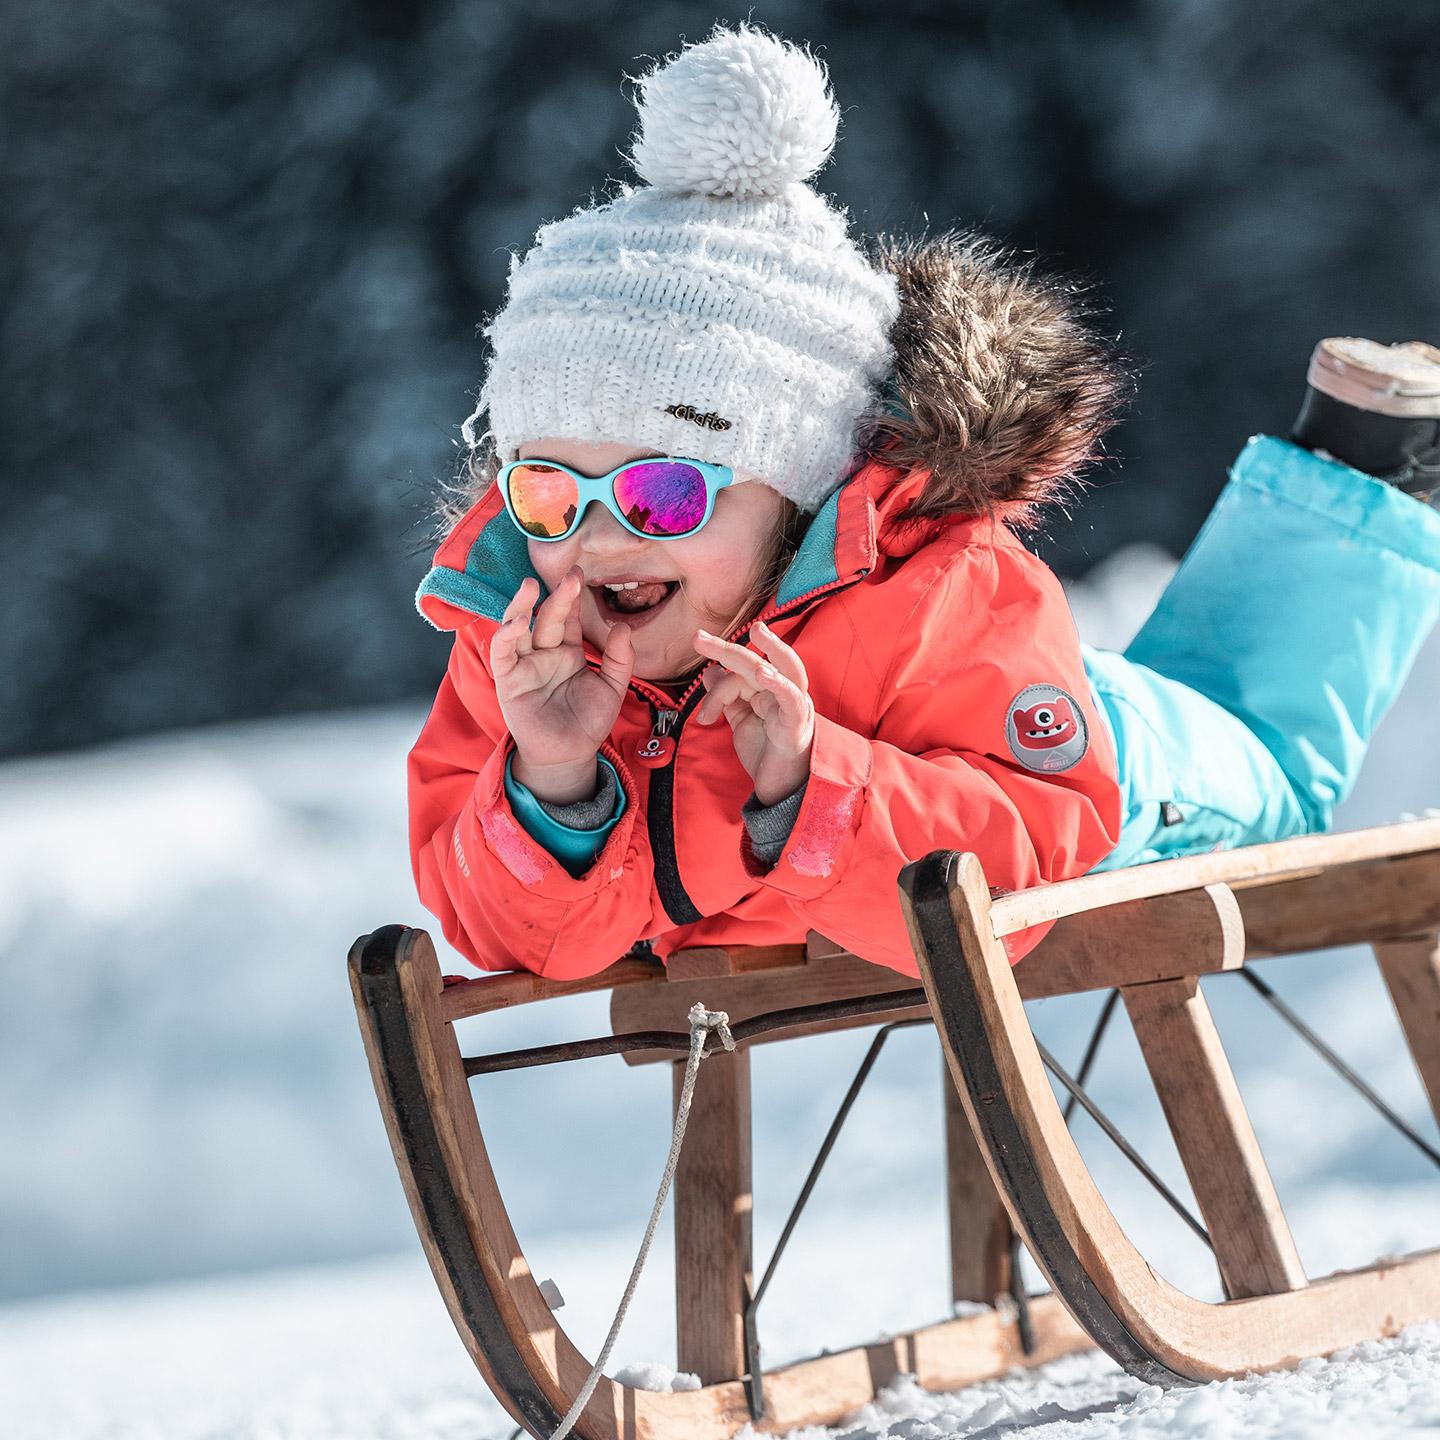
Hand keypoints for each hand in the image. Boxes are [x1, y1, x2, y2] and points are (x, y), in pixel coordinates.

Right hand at [491, 567, 633, 797]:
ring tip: (530, 587)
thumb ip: (620, 659)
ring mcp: (524, 664)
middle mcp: (545, 653)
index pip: (569, 617)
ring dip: (522, 606)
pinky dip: (506, 635)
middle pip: (548, 618)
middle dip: (557, 596)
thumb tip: (622, 626)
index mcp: (568, 651)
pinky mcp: (507, 680)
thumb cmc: (588, 722)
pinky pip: (503, 652)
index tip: (579, 575)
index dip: (573, 597)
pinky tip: (518, 622)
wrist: (570, 756)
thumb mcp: (613, 688)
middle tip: (570, 577)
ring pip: (519, 627)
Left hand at [693, 620, 813, 805]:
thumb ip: (727, 697)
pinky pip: (791, 697)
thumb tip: (709, 671)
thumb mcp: (741, 722)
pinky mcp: (798, 722)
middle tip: (698, 638)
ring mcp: (794, 704)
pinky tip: (763, 673)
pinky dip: (778, 683)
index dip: (715, 691)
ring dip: (771, 648)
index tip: (702, 716)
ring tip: (757, 631)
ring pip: (781, 668)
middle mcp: (783, 690)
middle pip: (755, 661)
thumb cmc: (767, 754)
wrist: (782, 790)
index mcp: (768, 690)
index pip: (737, 676)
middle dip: (726, 648)